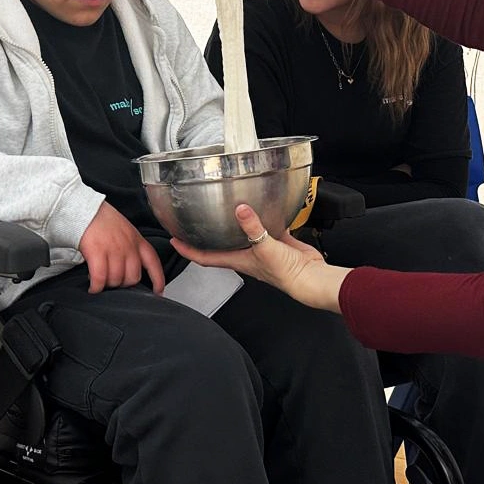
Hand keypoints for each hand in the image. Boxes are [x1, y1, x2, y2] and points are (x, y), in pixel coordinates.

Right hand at [79, 202, 165, 293]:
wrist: (85, 210)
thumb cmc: (104, 221)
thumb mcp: (127, 232)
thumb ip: (132, 248)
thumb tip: (131, 267)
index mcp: (138, 241)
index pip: (154, 263)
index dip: (158, 280)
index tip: (158, 292)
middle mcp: (128, 246)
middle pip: (133, 277)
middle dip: (123, 285)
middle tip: (113, 282)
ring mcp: (114, 250)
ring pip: (116, 280)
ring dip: (108, 285)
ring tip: (100, 281)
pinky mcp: (97, 253)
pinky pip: (100, 278)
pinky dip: (96, 287)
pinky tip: (93, 287)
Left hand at [171, 204, 347, 311]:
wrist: (309, 277)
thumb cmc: (286, 273)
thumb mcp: (265, 248)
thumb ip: (252, 228)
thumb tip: (240, 209)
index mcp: (238, 261)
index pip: (204, 257)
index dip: (187, 250)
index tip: (173, 240)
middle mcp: (247, 256)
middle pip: (221, 246)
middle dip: (207, 236)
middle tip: (195, 221)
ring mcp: (262, 250)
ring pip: (243, 236)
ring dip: (234, 225)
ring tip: (226, 208)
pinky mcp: (278, 243)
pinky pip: (267, 228)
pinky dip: (264, 218)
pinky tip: (267, 206)